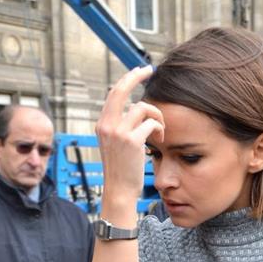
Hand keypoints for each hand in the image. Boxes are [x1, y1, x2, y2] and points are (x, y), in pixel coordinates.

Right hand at [96, 66, 164, 200]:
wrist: (119, 191)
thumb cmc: (121, 172)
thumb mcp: (114, 146)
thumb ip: (120, 128)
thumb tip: (134, 110)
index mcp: (102, 125)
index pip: (113, 94)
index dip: (127, 80)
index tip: (139, 72)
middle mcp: (107, 125)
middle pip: (121, 89)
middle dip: (136, 75)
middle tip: (149, 69)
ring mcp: (118, 132)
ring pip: (142, 107)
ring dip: (156, 115)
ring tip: (160, 130)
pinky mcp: (132, 141)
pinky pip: (152, 123)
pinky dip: (160, 129)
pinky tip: (160, 139)